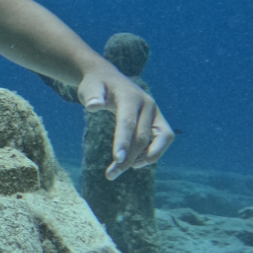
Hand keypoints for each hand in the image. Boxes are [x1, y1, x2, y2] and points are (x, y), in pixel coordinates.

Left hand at [79, 63, 173, 178]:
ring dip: (144, 159)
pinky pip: (162, 140)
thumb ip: (92, 96)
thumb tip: (92, 106)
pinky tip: (134, 162)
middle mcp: (148, 104)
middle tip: (110, 175)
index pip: (127, 122)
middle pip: (142, 136)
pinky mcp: (158, 121)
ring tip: (121, 169)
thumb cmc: (97, 85)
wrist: (108, 77)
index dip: (123, 141)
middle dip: (128, 158)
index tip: (116, 160)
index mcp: (130, 96)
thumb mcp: (90, 87)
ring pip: (160, 140)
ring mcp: (156, 113)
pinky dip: (152, 153)